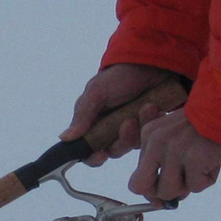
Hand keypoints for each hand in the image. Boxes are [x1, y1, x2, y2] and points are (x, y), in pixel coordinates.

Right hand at [61, 63, 180, 163]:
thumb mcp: (98, 92)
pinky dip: (152, 122)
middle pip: (113, 151)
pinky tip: (155, 107)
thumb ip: (83, 115)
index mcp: (93, 123)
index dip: (93, 157)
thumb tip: (64, 138)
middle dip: (122, 139)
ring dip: (140, 127)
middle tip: (129, 121)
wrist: (152, 63)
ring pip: (133, 144)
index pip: (89, 151)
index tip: (101, 155)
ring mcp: (131, 129)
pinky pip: (150, 135)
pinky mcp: (148, 126)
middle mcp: (111, 129)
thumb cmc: (120, 76)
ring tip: (147, 106)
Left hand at [128, 110, 220, 201]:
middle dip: (159, 194)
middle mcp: (156, 142)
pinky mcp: (193, 158)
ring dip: (189, 185)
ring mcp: (173, 150)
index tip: (163, 197)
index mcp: (150, 135)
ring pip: (168, 191)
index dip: (151, 190)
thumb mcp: (179, 138)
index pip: (137, 176)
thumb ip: (166, 164)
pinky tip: (215, 161)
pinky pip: (196, 187)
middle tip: (181, 189)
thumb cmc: (210, 125)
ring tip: (203, 166)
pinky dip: (208, 179)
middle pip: (140, 186)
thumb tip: (161, 199)